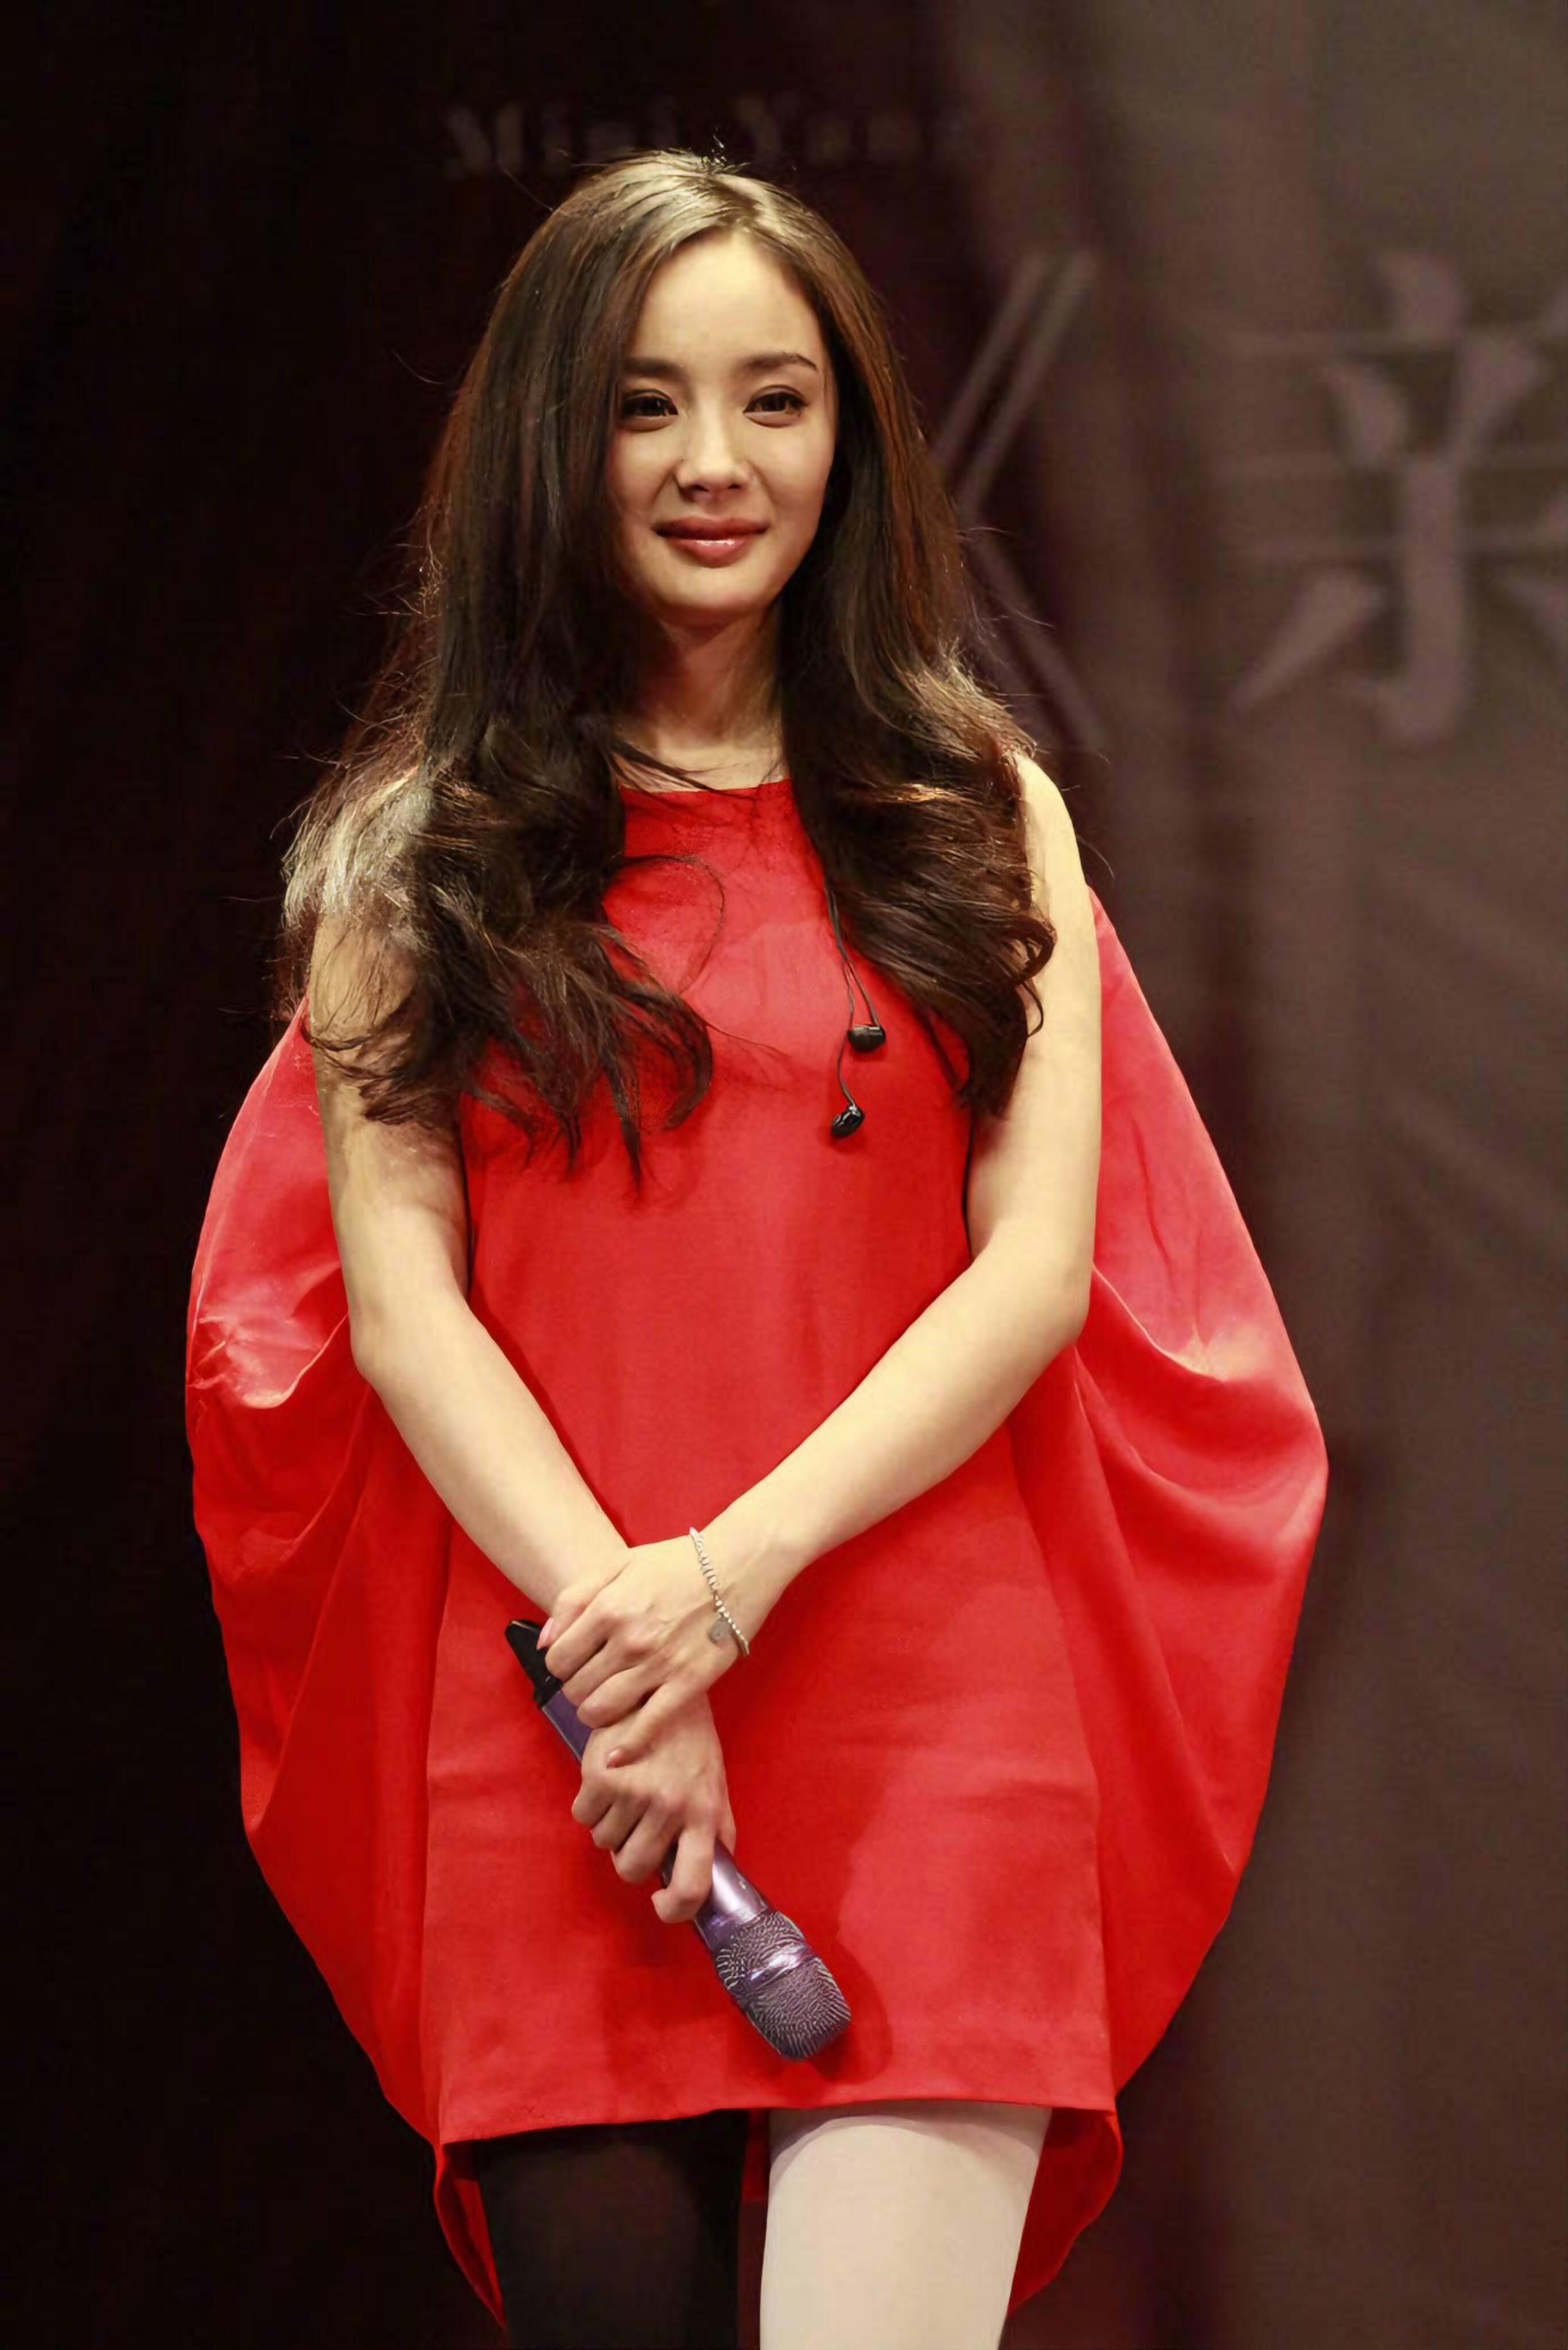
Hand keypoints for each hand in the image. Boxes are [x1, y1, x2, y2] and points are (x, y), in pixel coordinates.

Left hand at [540, 1531, 747, 1744]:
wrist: (739, 1564)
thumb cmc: (676, 1562)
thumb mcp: (618, 1564)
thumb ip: (573, 1599)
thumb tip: (544, 1644)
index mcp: (608, 1607)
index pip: (558, 1659)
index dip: (559, 1667)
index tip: (573, 1665)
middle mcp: (630, 1638)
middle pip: (576, 1689)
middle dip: (576, 1691)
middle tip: (591, 1684)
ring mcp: (660, 1663)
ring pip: (603, 1710)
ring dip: (595, 1716)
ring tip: (605, 1706)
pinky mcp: (689, 1682)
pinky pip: (649, 1726)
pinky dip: (627, 1747)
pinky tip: (616, 1757)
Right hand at [572, 1690, 737, 1924]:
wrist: (659, 1683)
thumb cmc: (689, 1738)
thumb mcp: (714, 1781)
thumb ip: (717, 1828)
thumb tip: (719, 1874)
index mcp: (703, 1814)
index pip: (694, 1885)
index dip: (675, 1910)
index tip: (661, 1905)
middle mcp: (670, 1808)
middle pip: (634, 1868)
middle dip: (631, 1856)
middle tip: (636, 1828)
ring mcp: (634, 1794)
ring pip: (605, 1843)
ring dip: (610, 1826)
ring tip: (625, 1793)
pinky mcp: (601, 1777)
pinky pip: (583, 1817)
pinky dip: (589, 1805)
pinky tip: (605, 1780)